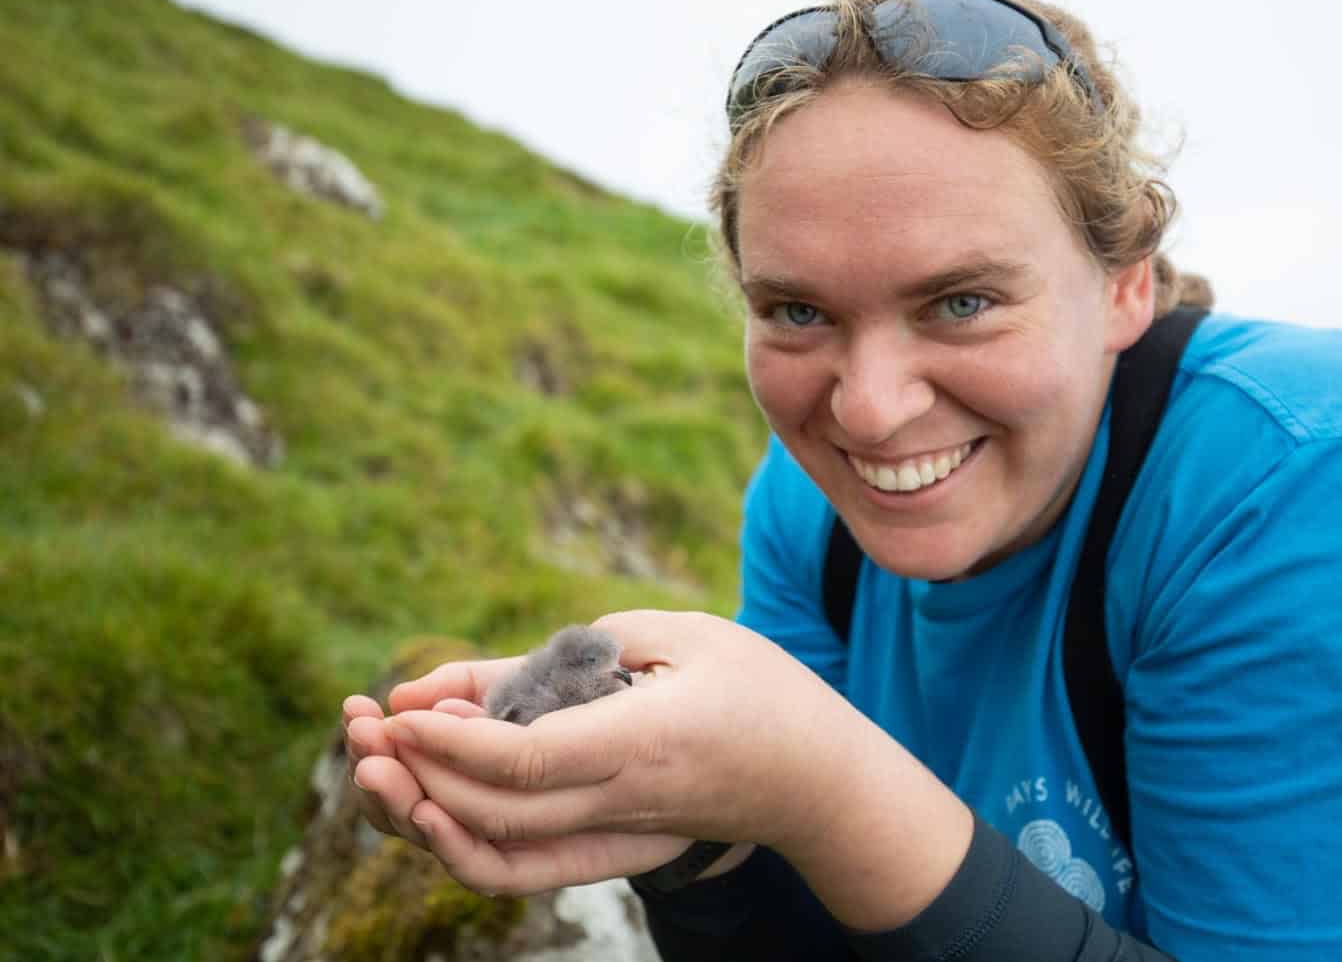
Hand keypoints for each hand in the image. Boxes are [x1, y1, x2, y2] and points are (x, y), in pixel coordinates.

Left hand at [375, 611, 866, 895]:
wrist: (817, 777)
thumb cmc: (758, 687)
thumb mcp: (680, 634)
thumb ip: (575, 652)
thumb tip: (472, 681)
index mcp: (647, 741)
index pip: (530, 760)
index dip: (452, 740)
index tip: (399, 706)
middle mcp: (624, 804)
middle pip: (496, 814)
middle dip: (413, 774)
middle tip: (360, 725)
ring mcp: (615, 838)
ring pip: (497, 856)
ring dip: (421, 816)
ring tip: (373, 765)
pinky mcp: (609, 854)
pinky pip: (521, 870)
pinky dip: (459, 846)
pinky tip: (423, 804)